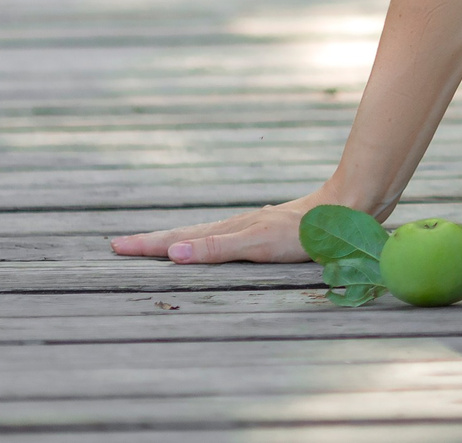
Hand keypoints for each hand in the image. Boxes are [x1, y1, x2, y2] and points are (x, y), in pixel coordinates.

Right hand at [108, 187, 355, 264]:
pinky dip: (206, 240)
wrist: (345, 209)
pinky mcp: (268, 231)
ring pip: (205, 234)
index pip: (179, 239)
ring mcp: (252, 227)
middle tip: (122, 245)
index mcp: (229, 230)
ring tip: (157, 243)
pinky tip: (215, 241)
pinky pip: (225, 236)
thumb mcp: (257, 243)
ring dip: (178, 240)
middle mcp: (236, 226)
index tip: (116, 245)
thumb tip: (172, 252)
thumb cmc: (303, 231)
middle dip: (154, 241)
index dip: (149, 245)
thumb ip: (216, 248)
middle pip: (186, 234)